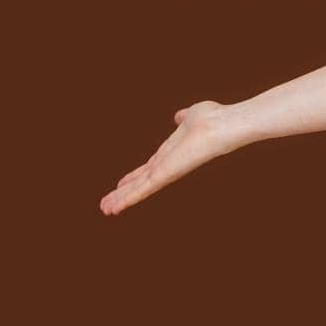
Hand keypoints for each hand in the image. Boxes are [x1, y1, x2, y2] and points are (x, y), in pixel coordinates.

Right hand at [99, 101, 238, 216]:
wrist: (221, 126)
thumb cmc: (213, 119)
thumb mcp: (192, 115)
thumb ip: (184, 118)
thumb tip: (180, 116)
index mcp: (171, 152)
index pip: (148, 168)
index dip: (133, 176)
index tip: (120, 183)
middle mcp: (167, 165)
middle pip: (140, 182)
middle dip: (123, 193)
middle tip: (107, 205)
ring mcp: (166, 171)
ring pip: (139, 189)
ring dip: (120, 199)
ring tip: (104, 210)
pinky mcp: (166, 175)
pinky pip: (143, 190)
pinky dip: (127, 199)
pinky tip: (114, 208)